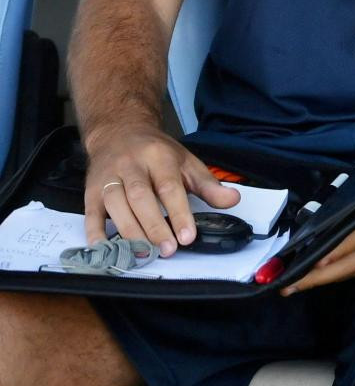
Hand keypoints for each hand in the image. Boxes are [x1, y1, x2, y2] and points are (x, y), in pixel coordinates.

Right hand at [82, 124, 240, 255]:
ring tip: (144, 253)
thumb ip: (208, 185)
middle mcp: (131, 166)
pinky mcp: (90, 191)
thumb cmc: (156, 152)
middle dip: (155, 226)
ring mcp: (108, 178)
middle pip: (141, 197)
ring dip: (129, 231)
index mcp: (159, 157)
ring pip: (115, 205)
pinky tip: (105, 248)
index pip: (170, 187)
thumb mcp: (186, 162)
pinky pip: (91, 213)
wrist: (119, 131)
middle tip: (168, 249)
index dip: (179, 213)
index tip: (188, 236)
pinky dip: (96, 232)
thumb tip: (233, 200)